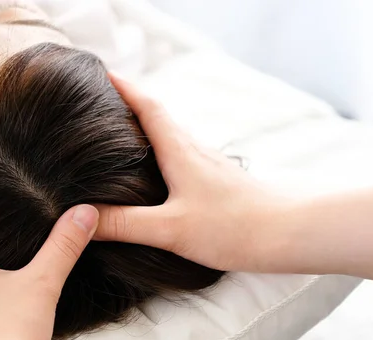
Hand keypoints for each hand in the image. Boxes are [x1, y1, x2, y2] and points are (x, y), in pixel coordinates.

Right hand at [95, 74, 290, 271]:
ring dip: (146, 127)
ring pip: (170, 135)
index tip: (103, 74)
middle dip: (130, 104)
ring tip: (121, 134)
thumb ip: (125, 224)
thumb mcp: (170, 229)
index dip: (124, 89)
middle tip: (102, 102)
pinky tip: (156, 171)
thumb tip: (84, 218)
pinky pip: (181, 154)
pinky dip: (162, 150)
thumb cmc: (233, 227)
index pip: (148, 107)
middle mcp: (193, 149)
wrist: (288, 233)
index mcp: (179, 151)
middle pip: (157, 115)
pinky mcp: (215, 179)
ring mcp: (207, 163)